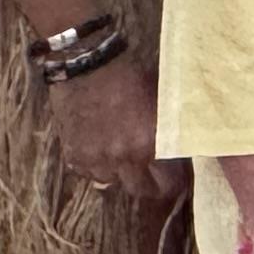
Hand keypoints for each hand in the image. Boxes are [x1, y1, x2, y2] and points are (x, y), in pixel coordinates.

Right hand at [40, 51, 173, 203]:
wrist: (87, 63)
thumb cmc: (130, 76)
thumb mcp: (161, 102)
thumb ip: (168, 131)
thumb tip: (180, 150)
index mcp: (151, 143)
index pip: (169, 183)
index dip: (173, 183)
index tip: (174, 180)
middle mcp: (124, 157)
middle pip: (139, 190)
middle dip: (148, 185)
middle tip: (150, 175)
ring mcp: (96, 159)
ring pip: (112, 182)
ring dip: (118, 172)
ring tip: (120, 153)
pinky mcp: (74, 155)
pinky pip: (88, 173)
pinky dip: (95, 165)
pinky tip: (99, 146)